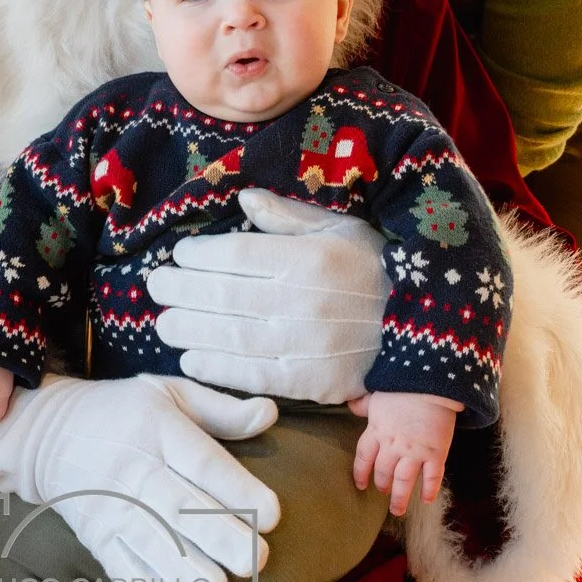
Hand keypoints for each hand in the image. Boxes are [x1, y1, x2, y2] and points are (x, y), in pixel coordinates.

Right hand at [0, 373, 281, 581]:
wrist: (47, 435)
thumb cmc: (121, 413)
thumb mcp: (167, 393)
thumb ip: (220, 409)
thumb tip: (270, 414)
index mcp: (160, 429)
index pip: (202, 461)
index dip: (237, 488)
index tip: (272, 514)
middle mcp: (137, 470)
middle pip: (180, 508)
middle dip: (219, 538)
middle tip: (255, 561)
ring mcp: (115, 508)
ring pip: (151, 544)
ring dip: (184, 573)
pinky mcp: (98, 538)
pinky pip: (120, 568)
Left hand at [149, 188, 387, 401]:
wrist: (426, 327)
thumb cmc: (375, 268)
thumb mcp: (342, 228)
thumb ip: (289, 215)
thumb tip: (243, 199)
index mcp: (310, 258)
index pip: (238, 255)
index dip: (200, 256)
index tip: (179, 255)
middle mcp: (306, 301)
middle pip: (225, 296)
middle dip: (181, 292)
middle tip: (156, 288)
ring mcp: (308, 345)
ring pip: (232, 337)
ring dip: (190, 331)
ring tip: (164, 324)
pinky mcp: (313, 382)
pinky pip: (253, 376)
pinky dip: (218, 369)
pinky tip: (192, 359)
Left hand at [349, 391, 459, 516]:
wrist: (431, 385)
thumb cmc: (402, 388)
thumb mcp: (377, 395)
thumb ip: (364, 405)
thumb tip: (350, 404)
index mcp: (377, 432)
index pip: (363, 457)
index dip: (361, 473)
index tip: (360, 484)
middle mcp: (393, 446)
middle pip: (383, 472)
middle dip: (382, 485)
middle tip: (383, 493)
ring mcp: (415, 452)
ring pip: (404, 481)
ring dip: (400, 497)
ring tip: (397, 510)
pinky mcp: (436, 454)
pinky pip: (432, 477)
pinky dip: (429, 490)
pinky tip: (426, 500)